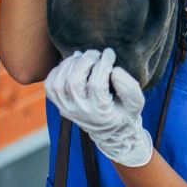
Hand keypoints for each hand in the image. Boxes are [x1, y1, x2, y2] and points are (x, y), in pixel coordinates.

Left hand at [44, 48, 152, 166]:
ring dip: (70, 64)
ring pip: (59, 83)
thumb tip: (114, 71)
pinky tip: (71, 65)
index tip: (109, 53)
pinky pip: (50, 86)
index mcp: (100, 112)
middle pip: (73, 82)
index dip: (103, 64)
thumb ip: (129, 87)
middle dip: (85, 61)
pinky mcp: (60, 105)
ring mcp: (67, 109)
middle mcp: (80, 112)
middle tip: (95, 53)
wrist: (112, 133)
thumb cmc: (125, 113)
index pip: (96, 84)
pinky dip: (57, 71)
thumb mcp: (136, 103)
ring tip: (83, 57)